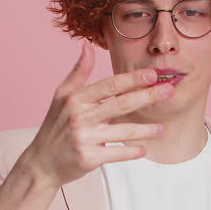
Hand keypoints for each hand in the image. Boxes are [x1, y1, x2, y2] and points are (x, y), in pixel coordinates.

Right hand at [20, 42, 172, 187]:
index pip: (109, 85)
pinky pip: (116, 154)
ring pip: (123, 132)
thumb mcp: (61, 96)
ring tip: (161, 128)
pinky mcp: (88, 159)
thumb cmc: (55, 127)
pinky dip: (132, 152)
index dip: (132, 79)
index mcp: (76, 99)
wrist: (42, 162)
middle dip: (147, 96)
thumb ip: (78, 72)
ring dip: (145, 130)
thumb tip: (87, 46)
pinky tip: (144, 149)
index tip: (152, 75)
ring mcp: (84, 138)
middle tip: (168, 92)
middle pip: (120, 104)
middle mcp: (80, 117)